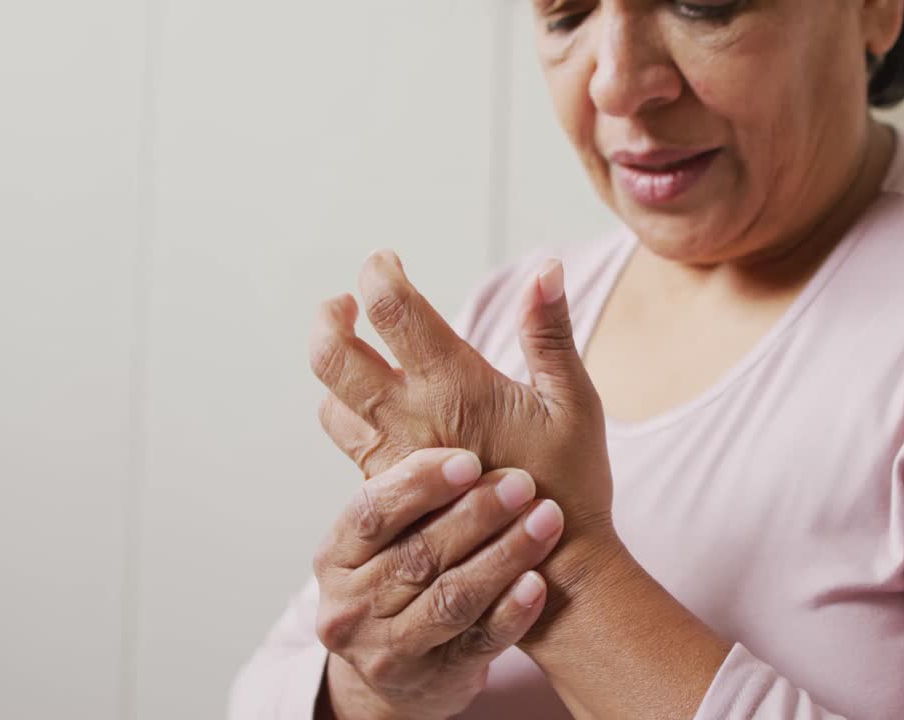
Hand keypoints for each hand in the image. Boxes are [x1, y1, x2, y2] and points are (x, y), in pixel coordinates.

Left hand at [309, 252, 614, 549]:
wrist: (550, 573)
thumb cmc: (571, 485)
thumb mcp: (574, 402)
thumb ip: (550, 333)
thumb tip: (545, 269)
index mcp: (456, 386)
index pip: (392, 309)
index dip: (379, 273)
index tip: (385, 263)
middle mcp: (411, 419)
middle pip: (333, 353)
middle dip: (330, 316)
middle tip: (346, 302)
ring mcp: (393, 458)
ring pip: (329, 399)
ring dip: (334, 365)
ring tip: (353, 347)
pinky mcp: (388, 490)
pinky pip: (344, 440)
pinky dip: (345, 409)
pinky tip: (371, 402)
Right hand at [312, 448, 563, 719]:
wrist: (401, 672)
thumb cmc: (400, 574)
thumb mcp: (381, 535)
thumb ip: (401, 482)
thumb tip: (408, 386)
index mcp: (336, 555)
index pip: (370, 513)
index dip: (419, 484)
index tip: (469, 458)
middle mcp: (353, 605)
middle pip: (417, 555)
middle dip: (475, 515)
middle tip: (523, 482)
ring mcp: (391, 649)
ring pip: (451, 598)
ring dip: (504, 555)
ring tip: (547, 519)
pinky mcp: (436, 678)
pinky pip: (480, 642)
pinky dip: (511, 611)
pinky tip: (539, 582)